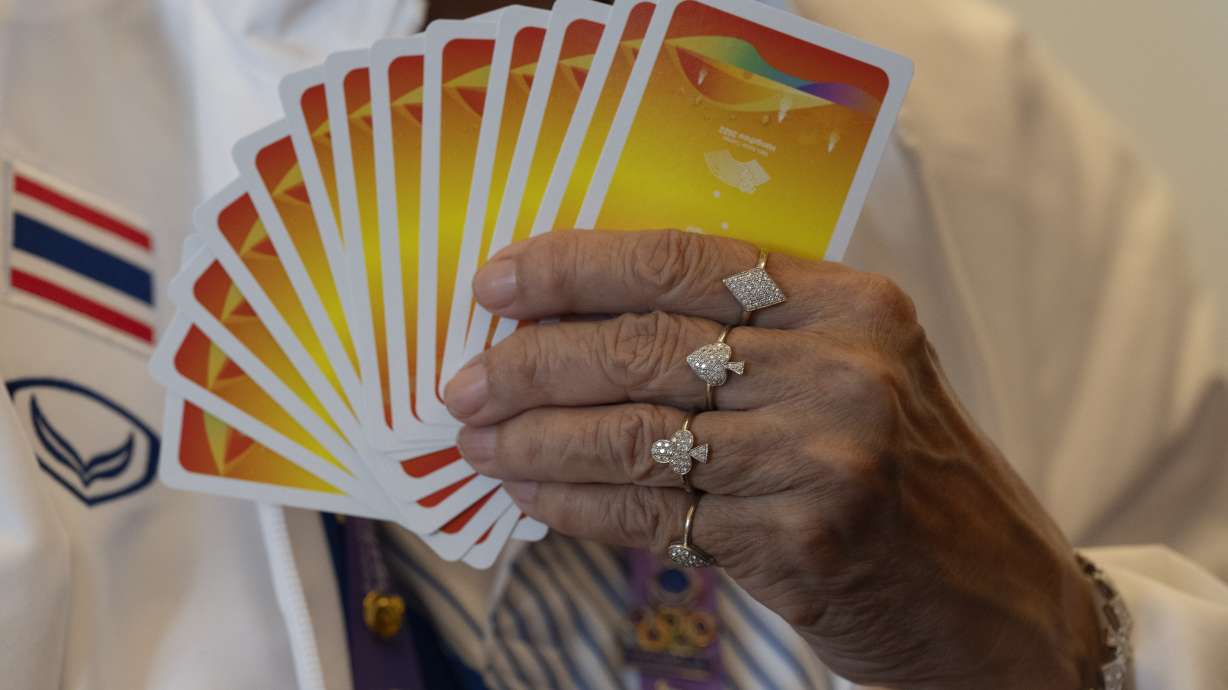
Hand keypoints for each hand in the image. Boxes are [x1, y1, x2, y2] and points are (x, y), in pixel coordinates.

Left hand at [445, 230, 1102, 689]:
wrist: (991, 599)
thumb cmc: (906, 476)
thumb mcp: (853, 375)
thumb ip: (747, 341)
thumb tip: (583, 326)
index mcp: (850, 303)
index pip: (683, 261)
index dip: (576, 267)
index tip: (498, 282)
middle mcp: (842, 367)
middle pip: (645, 345)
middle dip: (532, 363)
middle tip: (465, 382)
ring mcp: (824, 455)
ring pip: (635, 433)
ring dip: (536, 440)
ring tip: (479, 442)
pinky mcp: (801, 539)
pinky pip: (653, 512)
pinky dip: (576, 504)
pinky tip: (531, 497)